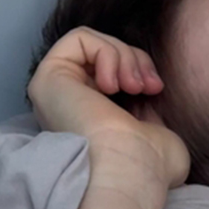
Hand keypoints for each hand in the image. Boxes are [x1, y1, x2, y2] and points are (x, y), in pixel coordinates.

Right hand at [28, 26, 189, 189]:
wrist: (131, 170)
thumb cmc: (150, 164)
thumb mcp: (160, 129)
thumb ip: (149, 108)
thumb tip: (151, 90)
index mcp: (93, 119)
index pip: (115, 73)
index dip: (140, 69)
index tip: (156, 89)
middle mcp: (70, 105)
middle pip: (104, 56)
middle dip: (135, 60)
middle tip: (147, 87)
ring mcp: (56, 91)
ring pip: (94, 44)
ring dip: (124, 57)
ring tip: (134, 87)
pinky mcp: (48, 76)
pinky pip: (79, 38)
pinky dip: (106, 51)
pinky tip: (114, 83)